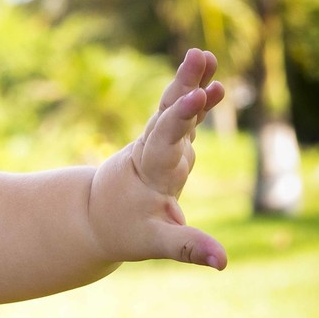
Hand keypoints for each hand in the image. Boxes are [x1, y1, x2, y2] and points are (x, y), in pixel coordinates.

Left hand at [89, 48, 227, 269]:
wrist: (95, 217)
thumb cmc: (124, 231)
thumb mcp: (153, 243)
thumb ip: (187, 247)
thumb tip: (223, 262)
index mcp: (149, 172)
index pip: (165, 140)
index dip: (181, 118)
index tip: (198, 95)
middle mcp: (151, 151)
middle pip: (168, 114)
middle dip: (183, 86)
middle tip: (198, 56)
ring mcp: (157, 144)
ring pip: (172, 109)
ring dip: (189, 82)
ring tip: (204, 55)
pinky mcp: (163, 143)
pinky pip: (179, 116)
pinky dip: (194, 99)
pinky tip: (213, 82)